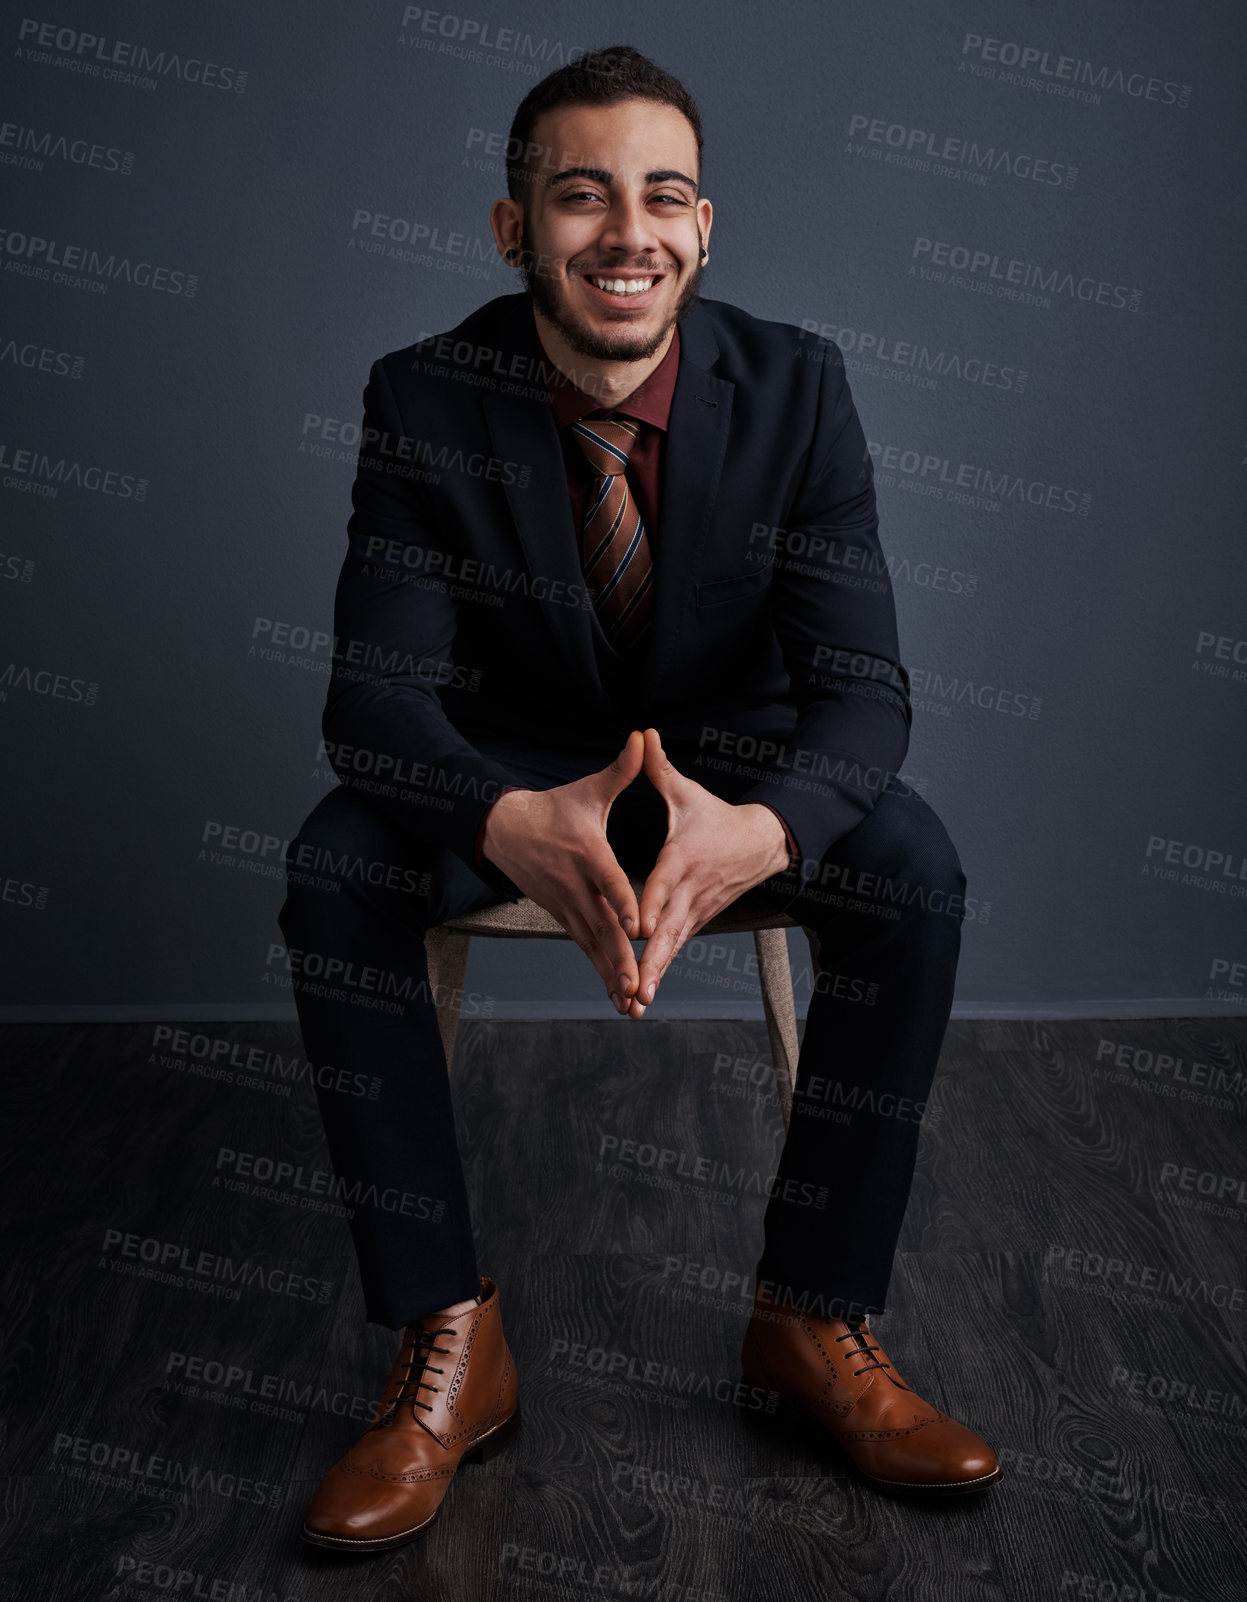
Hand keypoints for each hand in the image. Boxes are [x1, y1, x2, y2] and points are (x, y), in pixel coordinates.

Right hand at [481, 731, 645, 1014]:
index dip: (624, 903)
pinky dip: (600, 970)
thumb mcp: (588, 789)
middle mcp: (576, 885)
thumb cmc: (553, 808)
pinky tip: (617, 995)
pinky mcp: (563, 916)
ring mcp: (567, 905)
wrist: (504, 829)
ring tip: (630, 1002)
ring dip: (610, 974)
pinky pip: (585, 947)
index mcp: (588, 854)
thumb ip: (622, 769)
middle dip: (619, 958)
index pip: (609, 882)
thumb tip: (645, 736)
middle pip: (601, 925)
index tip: (641, 926)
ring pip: (593, 944)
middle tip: (637, 984)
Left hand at [625, 727, 790, 1018]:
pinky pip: (675, 951)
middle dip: (652, 960)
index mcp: (682, 859)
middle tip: (635, 987)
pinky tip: (641, 998)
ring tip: (634, 1003)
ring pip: (672, 949)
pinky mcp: (696, 922)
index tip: (641, 927)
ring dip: (654, 976)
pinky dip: (660, 974)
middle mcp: (689, 892)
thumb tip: (643, 734)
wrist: (763, 844)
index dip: (653, 905)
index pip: (665, 885)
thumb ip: (658, 768)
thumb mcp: (688, 792)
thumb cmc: (717, 817)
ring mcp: (696, 912)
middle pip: (669, 930)